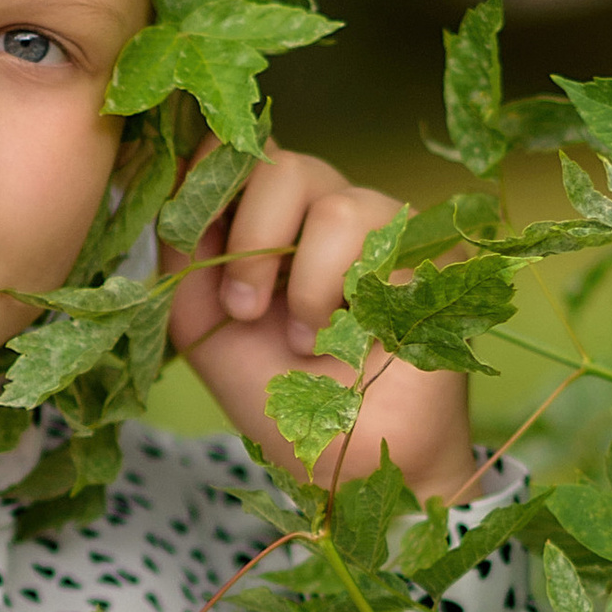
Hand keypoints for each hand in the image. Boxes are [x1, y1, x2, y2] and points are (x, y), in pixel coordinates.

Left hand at [169, 145, 479, 500]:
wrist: (344, 459)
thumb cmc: (275, 392)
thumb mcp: (201, 321)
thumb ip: (183, 250)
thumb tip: (181, 182)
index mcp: (270, 217)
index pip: (241, 152)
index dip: (212, 176)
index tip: (192, 234)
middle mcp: (325, 208)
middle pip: (283, 165)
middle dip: (252, 241)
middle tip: (245, 309)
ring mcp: (382, 226)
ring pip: (335, 205)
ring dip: (306, 284)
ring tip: (304, 339)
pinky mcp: (430, 253)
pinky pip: (383, 241)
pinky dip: (347, 299)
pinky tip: (349, 340)